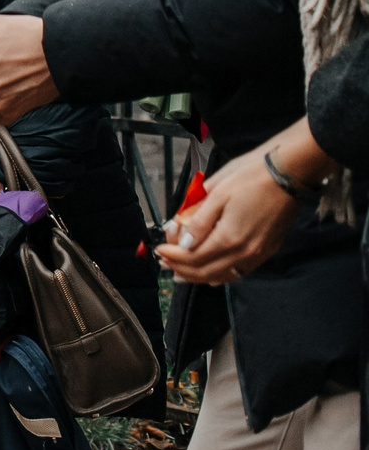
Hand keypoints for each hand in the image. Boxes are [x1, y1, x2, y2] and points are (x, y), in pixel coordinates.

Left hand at [161, 143, 307, 284]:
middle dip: (182, 269)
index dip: (173, 257)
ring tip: (182, 273)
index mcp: (230, 237)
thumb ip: (199, 222)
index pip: (194, 257)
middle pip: (207, 271)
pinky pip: (241, 272)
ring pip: (224, 276)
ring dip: (200, 276)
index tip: (160, 251)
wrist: (289, 173)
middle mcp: (246, 251)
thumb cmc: (252, 176)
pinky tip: (212, 273)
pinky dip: (222, 275)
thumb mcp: (216, 193)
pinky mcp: (268, 250)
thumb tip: (185, 243)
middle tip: (165, 263)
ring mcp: (259, 253)